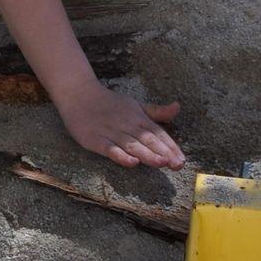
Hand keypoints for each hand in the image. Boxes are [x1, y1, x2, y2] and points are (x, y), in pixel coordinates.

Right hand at [54, 81, 184, 169]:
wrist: (79, 95)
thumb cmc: (109, 104)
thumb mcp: (135, 105)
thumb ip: (156, 111)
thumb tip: (177, 107)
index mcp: (138, 117)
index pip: (158, 133)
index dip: (170, 147)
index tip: (181, 160)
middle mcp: (127, 124)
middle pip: (148, 140)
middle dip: (164, 152)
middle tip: (177, 164)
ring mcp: (111, 132)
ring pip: (132, 145)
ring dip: (147, 154)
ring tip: (161, 163)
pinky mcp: (96, 140)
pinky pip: (110, 149)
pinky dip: (121, 156)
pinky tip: (132, 162)